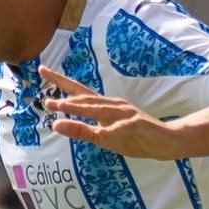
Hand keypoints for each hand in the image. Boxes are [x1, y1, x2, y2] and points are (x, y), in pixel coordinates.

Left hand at [40, 66, 181, 159]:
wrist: (167, 140)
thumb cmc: (134, 136)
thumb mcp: (103, 136)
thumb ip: (81, 130)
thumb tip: (55, 124)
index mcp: (104, 106)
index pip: (79, 92)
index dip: (60, 81)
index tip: (42, 69)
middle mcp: (113, 105)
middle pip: (87, 97)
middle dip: (66, 100)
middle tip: (46, 101)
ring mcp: (126, 114)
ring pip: (100, 110)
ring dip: (81, 108)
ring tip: (62, 107)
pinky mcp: (137, 126)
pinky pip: (122, 129)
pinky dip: (111, 131)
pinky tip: (101, 134)